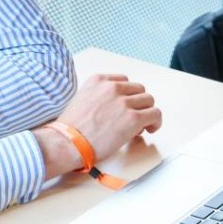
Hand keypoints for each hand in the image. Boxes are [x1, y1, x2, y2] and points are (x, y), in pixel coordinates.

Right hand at [33, 74, 162, 178]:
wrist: (66, 143)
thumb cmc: (69, 129)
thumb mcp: (82, 99)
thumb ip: (99, 97)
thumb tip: (114, 109)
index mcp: (98, 80)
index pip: (124, 81)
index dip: (127, 96)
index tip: (124, 107)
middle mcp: (112, 87)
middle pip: (139, 90)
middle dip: (137, 104)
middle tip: (131, 119)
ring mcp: (123, 102)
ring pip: (149, 101)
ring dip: (146, 113)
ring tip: (140, 127)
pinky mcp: (133, 118)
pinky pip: (155, 114)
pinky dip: (156, 122)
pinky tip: (149, 130)